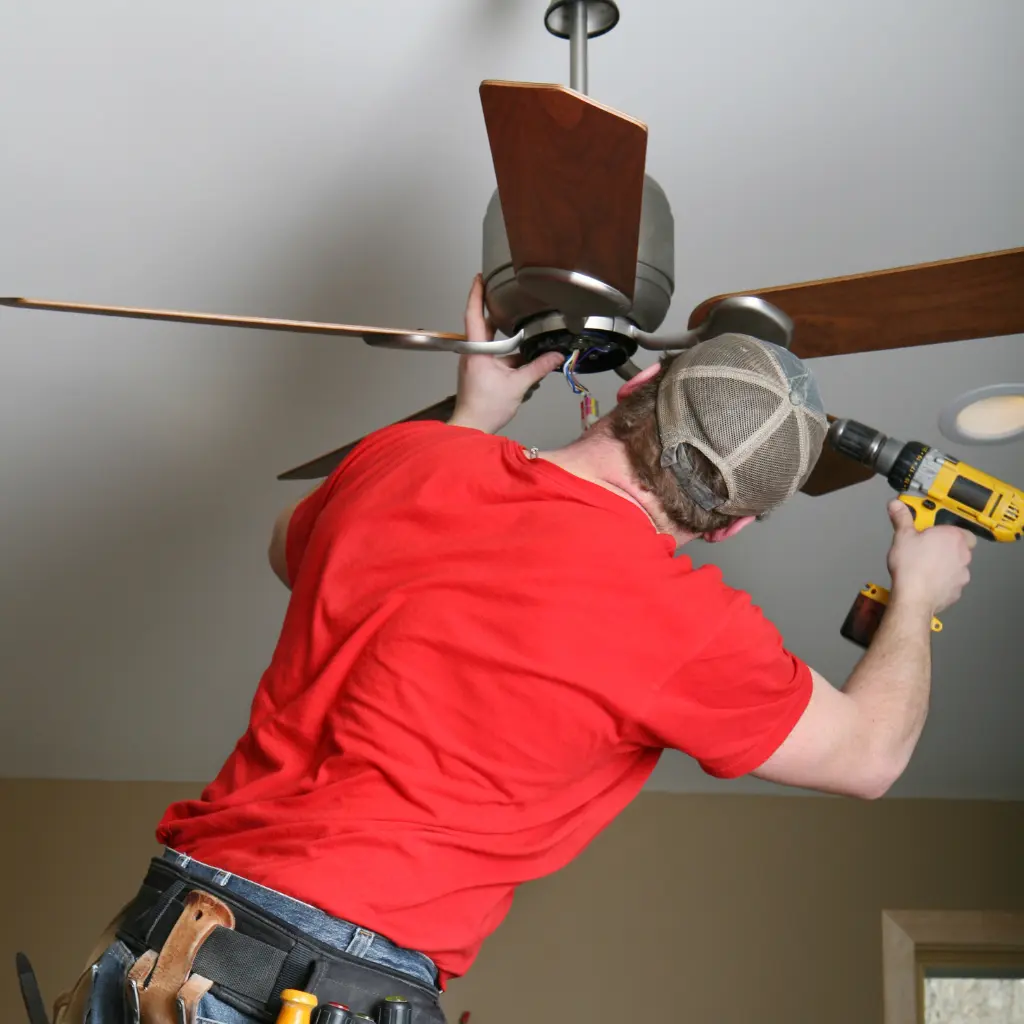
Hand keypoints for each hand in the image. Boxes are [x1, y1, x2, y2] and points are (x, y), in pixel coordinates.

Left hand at [447, 274, 563, 433]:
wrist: (472, 427)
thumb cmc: (486, 407)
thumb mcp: (517, 385)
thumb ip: (538, 368)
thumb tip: (556, 357)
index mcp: (476, 351)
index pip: (474, 315)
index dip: (476, 294)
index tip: (480, 277)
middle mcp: (472, 353)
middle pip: (483, 325)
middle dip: (495, 311)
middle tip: (507, 295)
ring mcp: (475, 363)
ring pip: (491, 343)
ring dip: (505, 337)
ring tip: (522, 325)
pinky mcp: (479, 372)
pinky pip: (494, 356)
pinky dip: (507, 354)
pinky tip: (522, 356)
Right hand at [886, 499, 975, 614]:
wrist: (914, 597)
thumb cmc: (911, 566)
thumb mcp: (902, 536)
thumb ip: (902, 518)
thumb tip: (896, 504)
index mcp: (953, 537)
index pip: (959, 529)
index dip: (947, 532)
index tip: (932, 534)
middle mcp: (963, 554)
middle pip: (960, 547)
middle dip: (946, 548)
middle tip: (926, 550)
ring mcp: (962, 574)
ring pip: (956, 566)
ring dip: (945, 566)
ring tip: (925, 568)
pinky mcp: (957, 591)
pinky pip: (951, 582)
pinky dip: (942, 582)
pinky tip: (927, 582)